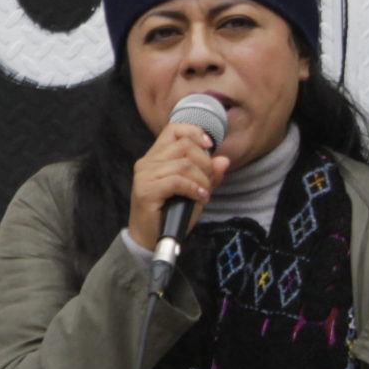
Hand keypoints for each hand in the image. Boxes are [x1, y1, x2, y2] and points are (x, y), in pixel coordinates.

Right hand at [127, 118, 229, 249]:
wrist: (150, 239)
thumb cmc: (171, 215)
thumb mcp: (195, 192)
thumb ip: (209, 175)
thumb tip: (224, 160)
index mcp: (156, 157)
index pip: (174, 129)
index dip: (194, 132)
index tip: (209, 146)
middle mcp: (147, 162)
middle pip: (183, 145)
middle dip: (205, 162)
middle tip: (208, 181)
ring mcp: (145, 176)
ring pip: (183, 164)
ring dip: (201, 179)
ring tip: (203, 193)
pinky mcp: (146, 190)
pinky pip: (177, 181)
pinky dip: (193, 188)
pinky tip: (198, 197)